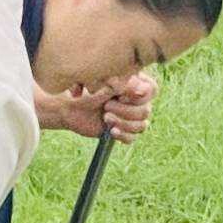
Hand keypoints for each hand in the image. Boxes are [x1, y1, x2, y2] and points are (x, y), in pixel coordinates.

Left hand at [40, 72, 156, 142]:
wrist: (71, 107)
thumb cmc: (87, 90)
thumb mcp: (107, 84)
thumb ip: (127, 85)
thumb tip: (144, 90)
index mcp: (136, 84)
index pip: (152, 91)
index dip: (138, 97)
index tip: (119, 96)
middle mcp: (136, 100)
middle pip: (146, 111)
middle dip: (125, 111)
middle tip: (107, 107)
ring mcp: (130, 116)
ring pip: (141, 126)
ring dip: (123, 123)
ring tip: (105, 118)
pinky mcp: (123, 130)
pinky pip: (133, 138)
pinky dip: (122, 135)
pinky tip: (110, 130)